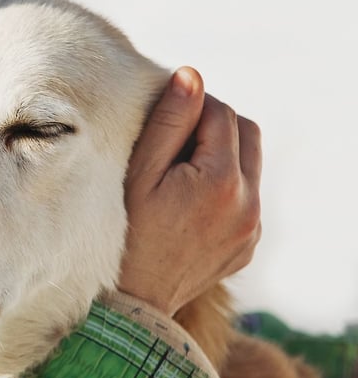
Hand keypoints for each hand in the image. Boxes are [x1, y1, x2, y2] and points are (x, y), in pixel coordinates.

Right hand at [117, 66, 261, 315]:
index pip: (221, 113)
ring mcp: (252, 227)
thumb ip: (169, 121)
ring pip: (250, 164)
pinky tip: (188, 200)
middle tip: (173, 139)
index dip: (192, 105)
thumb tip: (191, 75)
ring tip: (180, 169)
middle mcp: (249, 204)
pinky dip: (225, 185)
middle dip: (214, 124)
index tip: (163, 115)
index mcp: (222, 180)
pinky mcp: (248, 244)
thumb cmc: (125, 232)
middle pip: (247, 132)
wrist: (134, 302)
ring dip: (222, 153)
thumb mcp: (139, 172)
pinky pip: (247, 197)